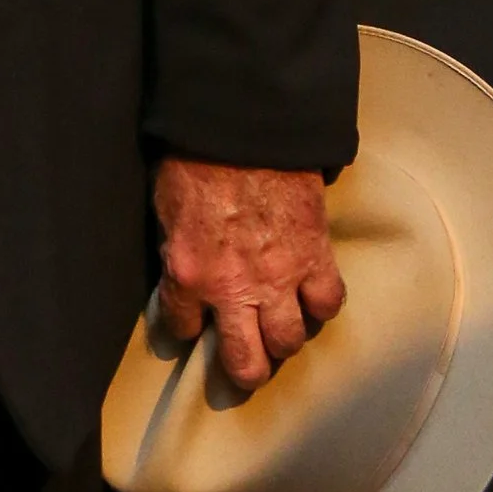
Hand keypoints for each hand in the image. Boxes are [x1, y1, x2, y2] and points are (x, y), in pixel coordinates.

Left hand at [154, 156, 344, 389]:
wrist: (244, 122)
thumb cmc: (194, 152)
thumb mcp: (165, 200)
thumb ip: (176, 242)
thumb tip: (182, 258)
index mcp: (188, 273)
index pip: (181, 327)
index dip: (186, 326)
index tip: (192, 322)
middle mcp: (234, 289)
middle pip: (246, 363)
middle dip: (244, 369)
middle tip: (244, 360)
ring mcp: (278, 277)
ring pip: (289, 343)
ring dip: (282, 339)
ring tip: (277, 327)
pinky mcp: (315, 256)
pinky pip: (327, 303)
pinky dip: (320, 303)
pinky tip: (310, 296)